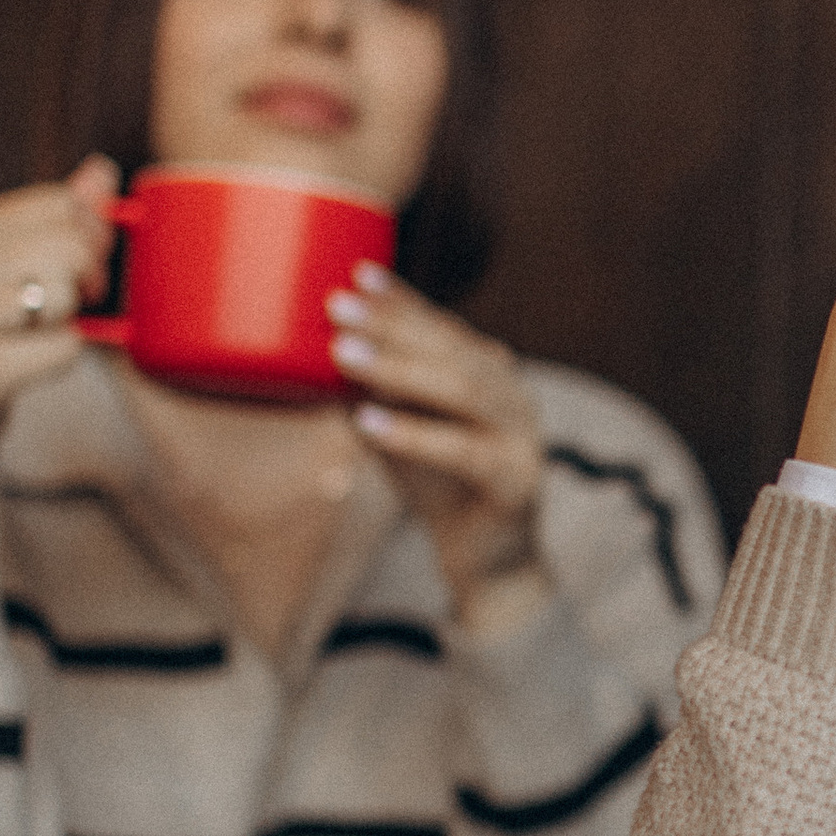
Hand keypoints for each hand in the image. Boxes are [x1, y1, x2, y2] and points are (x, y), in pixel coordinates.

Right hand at [0, 160, 120, 531]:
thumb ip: (50, 222)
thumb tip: (101, 171)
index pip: (52, 205)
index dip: (87, 232)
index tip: (83, 262)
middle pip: (64, 248)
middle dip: (87, 277)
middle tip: (77, 303)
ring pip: (62, 294)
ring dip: (72, 319)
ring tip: (40, 333)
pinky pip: (62, 348)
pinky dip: (64, 358)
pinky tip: (32, 365)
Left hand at [329, 266, 552, 637]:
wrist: (488, 561)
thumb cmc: (440, 488)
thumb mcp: (400, 432)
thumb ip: (374, 396)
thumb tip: (313, 356)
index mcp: (489, 373)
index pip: (443, 325)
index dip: (403, 300)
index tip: (358, 275)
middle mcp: (512, 393)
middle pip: (451, 347)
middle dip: (392, 325)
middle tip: (337, 306)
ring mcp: (522, 434)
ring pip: (461, 389)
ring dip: (399, 369)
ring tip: (344, 354)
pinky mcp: (517, 480)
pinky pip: (463, 451)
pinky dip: (413, 435)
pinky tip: (368, 423)